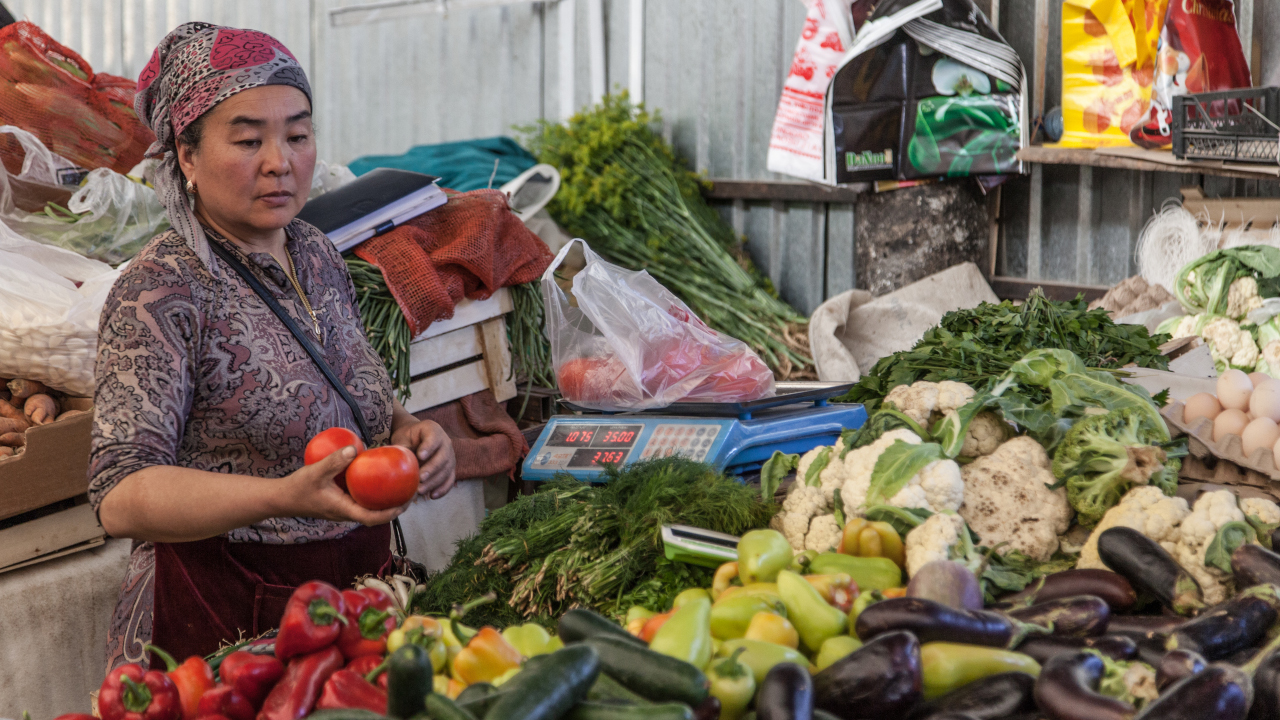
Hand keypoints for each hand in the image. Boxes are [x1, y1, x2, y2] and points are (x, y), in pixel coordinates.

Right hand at [280, 446, 408, 525]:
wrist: (281, 499)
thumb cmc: (298, 487)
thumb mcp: (315, 472)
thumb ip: (333, 461)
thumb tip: (354, 449)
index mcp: (344, 510)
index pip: (372, 518)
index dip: (390, 513)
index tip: (404, 504)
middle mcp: (346, 513)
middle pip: (376, 515)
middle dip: (393, 508)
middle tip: (409, 493)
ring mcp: (343, 509)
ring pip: (369, 509)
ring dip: (384, 502)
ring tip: (399, 487)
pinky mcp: (340, 503)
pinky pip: (361, 501)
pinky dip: (372, 494)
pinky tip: (377, 479)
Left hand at [391, 419, 456, 498]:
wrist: (415, 439)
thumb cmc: (407, 438)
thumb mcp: (402, 438)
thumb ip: (402, 449)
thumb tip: (395, 465)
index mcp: (433, 430)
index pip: (434, 437)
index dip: (428, 447)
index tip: (420, 456)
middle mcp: (445, 442)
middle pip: (443, 456)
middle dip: (432, 468)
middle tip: (420, 478)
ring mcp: (450, 455)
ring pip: (447, 470)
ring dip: (434, 482)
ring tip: (420, 491)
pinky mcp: (450, 468)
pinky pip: (450, 479)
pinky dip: (442, 489)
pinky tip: (432, 496)